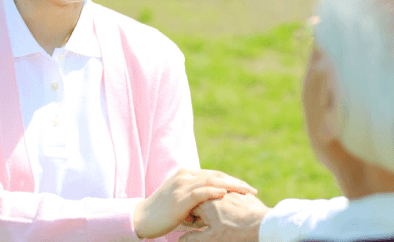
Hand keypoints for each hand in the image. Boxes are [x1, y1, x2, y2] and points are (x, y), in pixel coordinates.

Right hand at [133, 168, 256, 238]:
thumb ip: (196, 199)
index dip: (232, 180)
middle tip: (252, 190)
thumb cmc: (162, 213)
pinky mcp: (180, 197)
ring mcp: (182, 185)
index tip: (246, 188)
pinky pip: (201, 192)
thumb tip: (214, 204)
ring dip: (231, 186)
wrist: (142, 219)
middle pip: (217, 176)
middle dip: (236, 183)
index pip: (214, 175)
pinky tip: (225, 194)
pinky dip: (214, 192)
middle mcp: (185, 175)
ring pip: (212, 181)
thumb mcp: (181, 202)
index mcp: (187, 174)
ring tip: (246, 192)